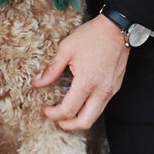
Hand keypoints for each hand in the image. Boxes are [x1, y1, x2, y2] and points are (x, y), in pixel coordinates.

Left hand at [33, 14, 128, 131]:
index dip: (53, 114)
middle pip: (84, 122)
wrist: (117, 29)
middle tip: (56, 118)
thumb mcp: (66, 48)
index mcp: (86, 82)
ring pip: (95, 116)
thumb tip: (36, 83)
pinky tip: (80, 100)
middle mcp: (101, 90)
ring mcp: (110, 90)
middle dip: (68, 125)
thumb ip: (51, 69)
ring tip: (67, 111)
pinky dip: (89, 109)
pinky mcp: (115, 87)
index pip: (68, 110)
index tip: (45, 108)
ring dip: (79, 118)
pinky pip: (101, 106)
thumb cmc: (92, 36)